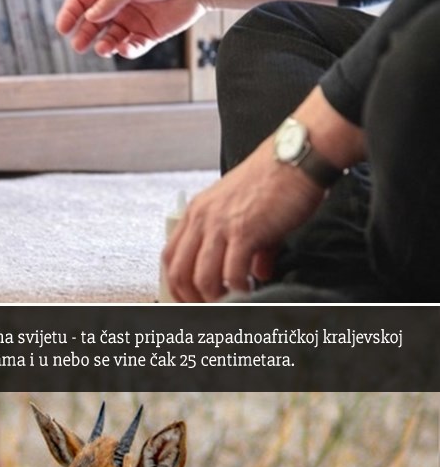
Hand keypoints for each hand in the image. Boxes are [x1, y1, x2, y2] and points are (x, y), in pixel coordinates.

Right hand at [60, 0, 197, 59]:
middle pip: (92, 22)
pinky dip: (126, 50)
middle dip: (83, 34)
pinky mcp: (148, 34)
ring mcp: (132, 19)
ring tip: (102, 48)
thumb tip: (90, 17)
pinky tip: (124, 48)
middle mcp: (118, 2)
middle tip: (78, 45)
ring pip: (110, 37)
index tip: (62, 28)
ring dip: (104, 45)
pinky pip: (131, 46)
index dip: (70, 13)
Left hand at [159, 136, 326, 295]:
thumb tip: (257, 274)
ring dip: (215, 299)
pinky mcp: (244, 231)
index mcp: (199, 211)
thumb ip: (248, 247)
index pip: (171, 257)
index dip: (177, 286)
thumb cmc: (275, 180)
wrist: (295, 157)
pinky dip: (239, 291)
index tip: (192, 301)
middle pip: (179, 273)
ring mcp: (221, 224)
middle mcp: (203, 217)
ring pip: (201, 278)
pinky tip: (251, 291)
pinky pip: (231, 274)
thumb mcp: (248, 212)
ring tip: (232, 303)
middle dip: (192, 300)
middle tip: (211, 309)